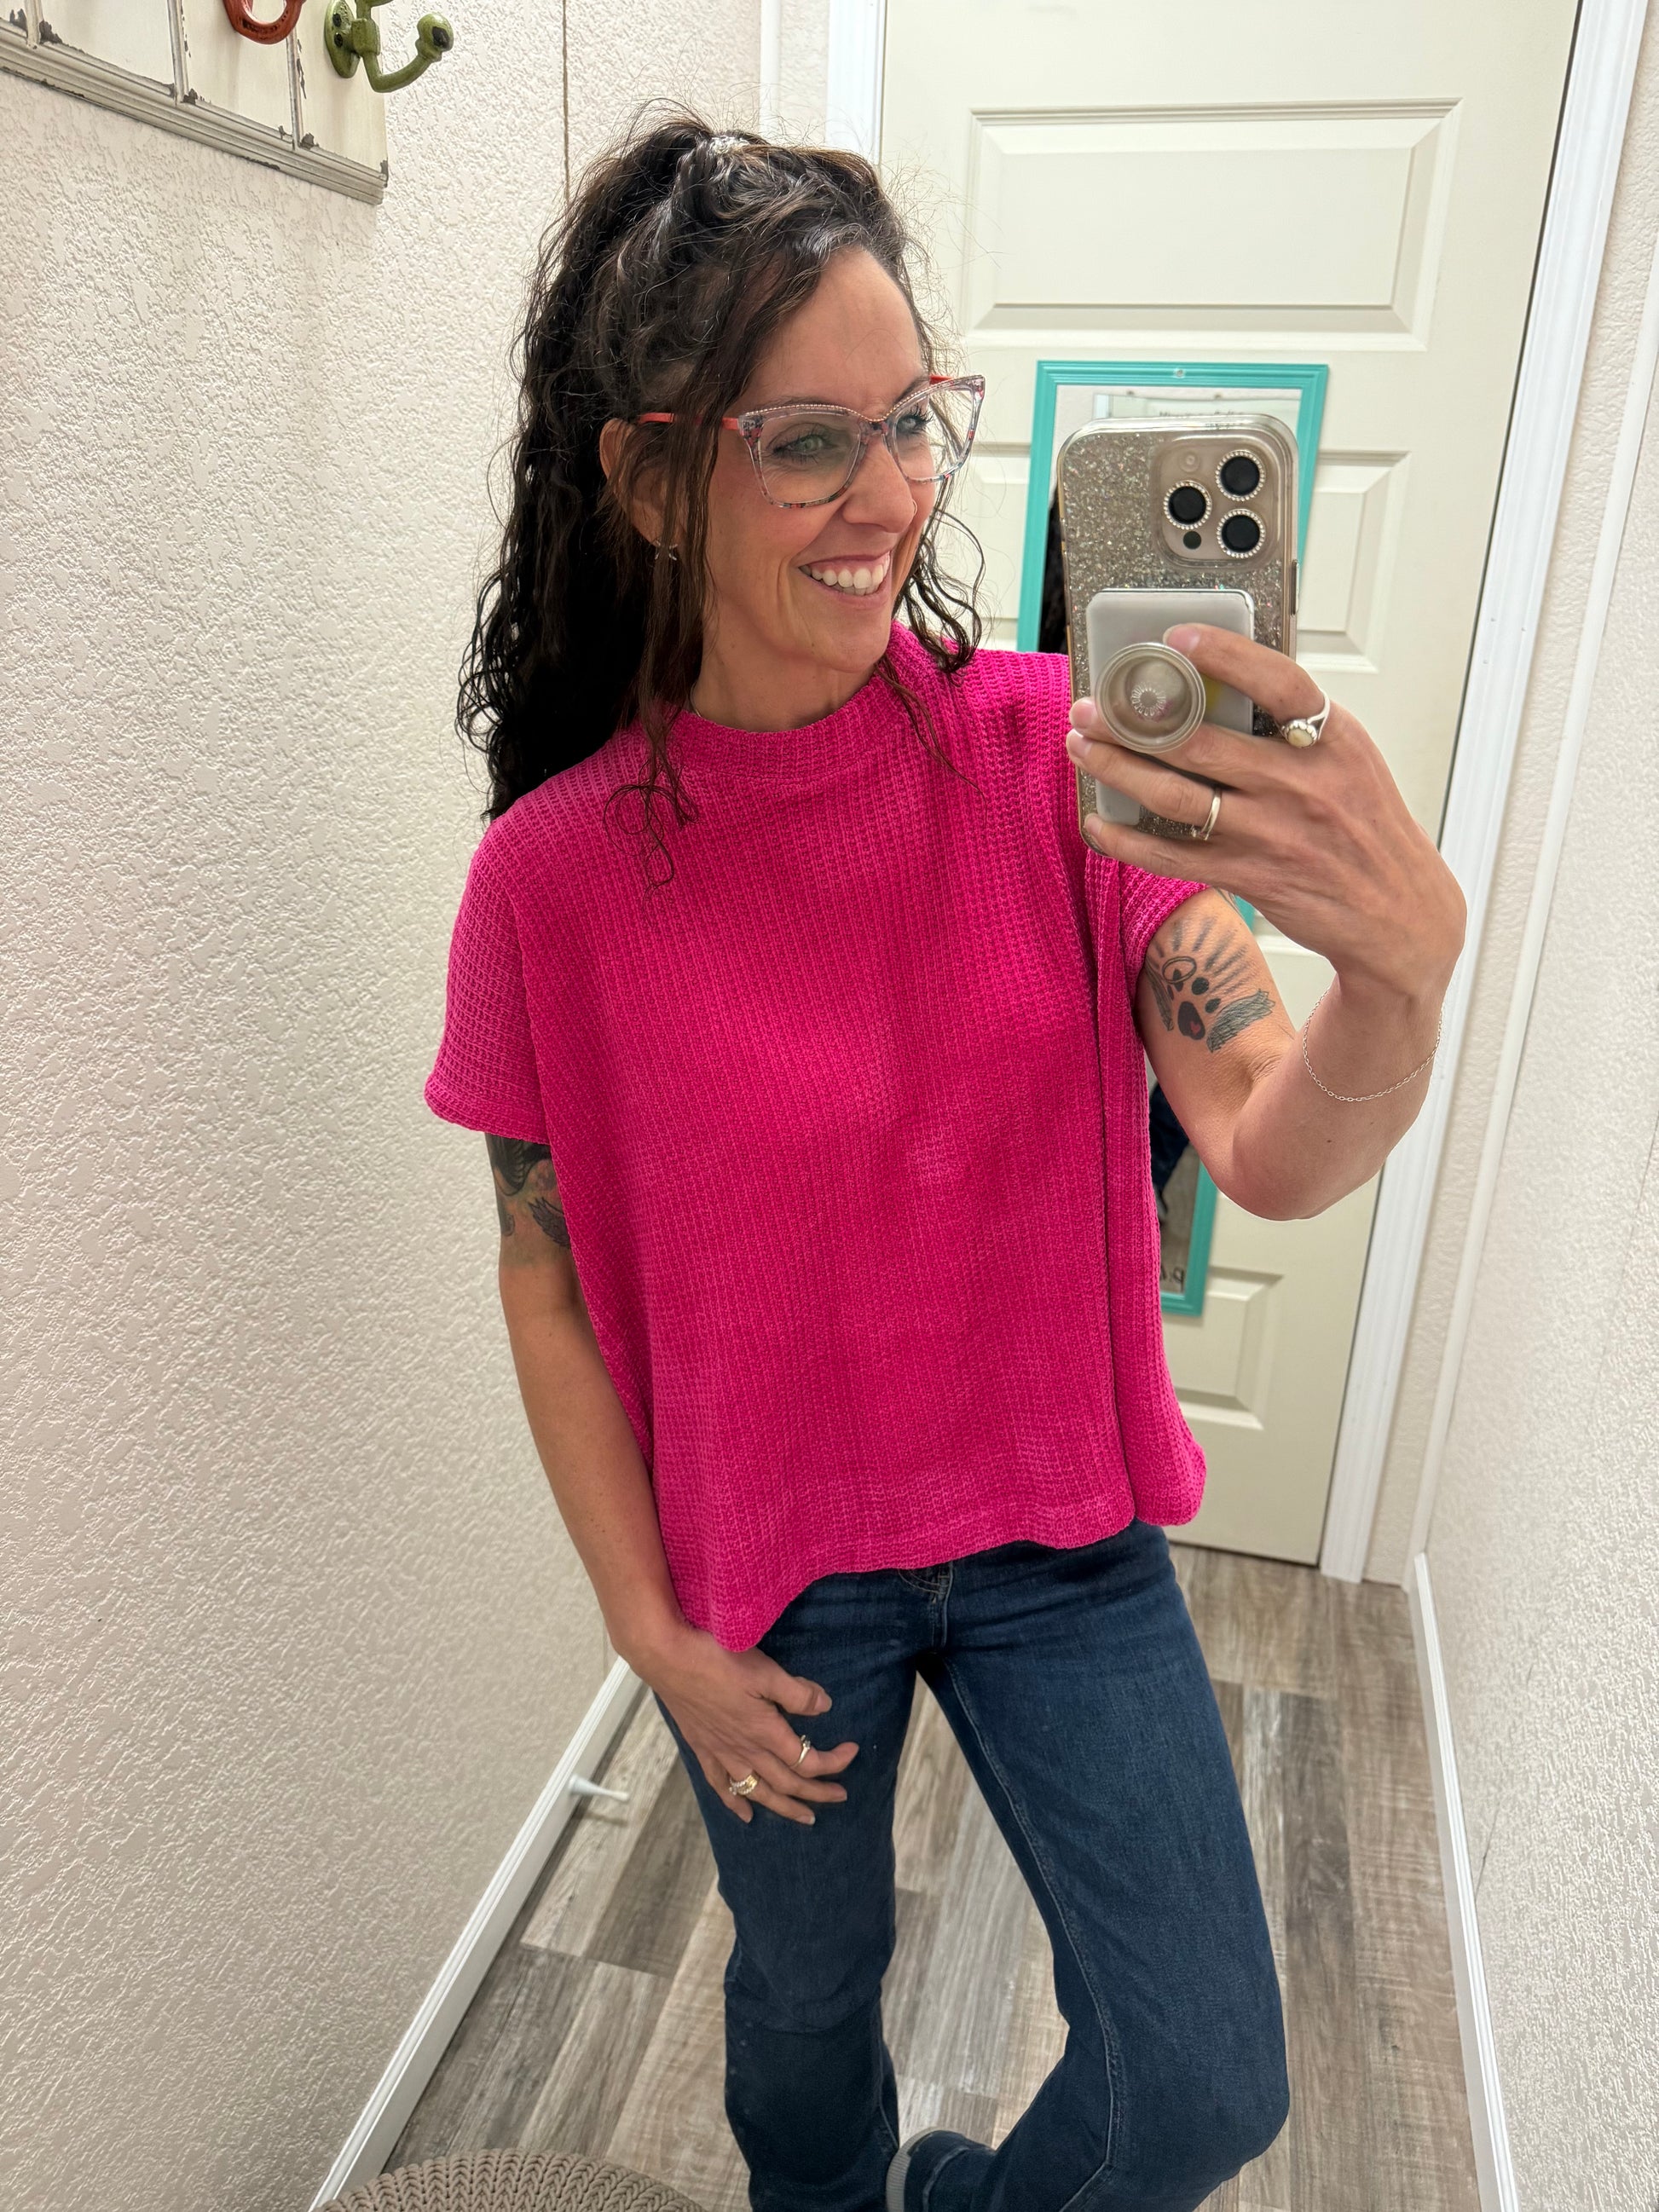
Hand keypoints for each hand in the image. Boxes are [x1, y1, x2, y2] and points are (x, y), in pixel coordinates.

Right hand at [630, 1620, 859, 1824]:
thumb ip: (797, 1693)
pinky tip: (744, 1814)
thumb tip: (824, 1708)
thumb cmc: (717, 1658)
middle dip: (817, 1793)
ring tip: (805, 1818)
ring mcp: (721, 1752)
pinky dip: (735, 1802)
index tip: (852, 1752)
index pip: (806, 1760)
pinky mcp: (701, 1748)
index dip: (833, 1762)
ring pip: (758, 1791)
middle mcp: (745, 1750)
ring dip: (784, 1807)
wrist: (667, 1658)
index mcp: (765, 1731)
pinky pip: (721, 1785)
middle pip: (787, 1783)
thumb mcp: (765, 1670)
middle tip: (840, 1797)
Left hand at [1064, 622, 1466, 1000]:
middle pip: (1200, 741)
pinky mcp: (1250, 876)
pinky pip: (1172, 855)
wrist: (1400, 914)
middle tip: (1090, 706)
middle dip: (1132, 720)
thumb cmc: (1365, 827)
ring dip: (1118, 768)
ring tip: (1083, 746)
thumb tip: (1222, 684)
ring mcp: (1273, 832)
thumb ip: (1295, 728)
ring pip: (1175, 794)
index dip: (1225, 654)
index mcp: (1332, 740)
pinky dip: (1126, 840)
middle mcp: (1301, 782)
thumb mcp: (1350, 761)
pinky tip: (1097, 822)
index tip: (1176, 637)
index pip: (1277, 681)